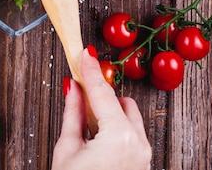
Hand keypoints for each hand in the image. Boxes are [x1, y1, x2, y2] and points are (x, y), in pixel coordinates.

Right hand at [51, 47, 151, 169]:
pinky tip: (95, 135)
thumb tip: (73, 89)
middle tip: (77, 89)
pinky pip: (132, 135)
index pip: (102, 94)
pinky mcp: (142, 164)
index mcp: (119, 137)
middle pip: (119, 102)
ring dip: (108, 112)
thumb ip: (73, 114)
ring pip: (129, 118)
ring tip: (84, 121)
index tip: (84, 53)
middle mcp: (138, 144)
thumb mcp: (67, 149)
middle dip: (100, 95)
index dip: (90, 71)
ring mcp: (143, 156)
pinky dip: (115, 128)